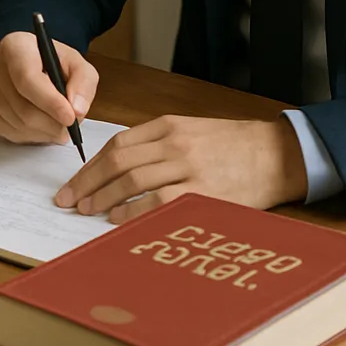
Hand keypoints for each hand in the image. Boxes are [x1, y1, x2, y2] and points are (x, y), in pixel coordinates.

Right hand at [0, 31, 98, 143]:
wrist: (33, 66)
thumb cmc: (54, 63)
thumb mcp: (77, 63)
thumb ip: (83, 82)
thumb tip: (77, 109)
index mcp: (15, 46)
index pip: (27, 77)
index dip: (49, 101)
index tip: (70, 117)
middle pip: (23, 106)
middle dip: (52, 122)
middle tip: (70, 126)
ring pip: (18, 123)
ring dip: (45, 131)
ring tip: (58, 124)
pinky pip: (10, 132)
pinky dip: (32, 135)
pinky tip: (42, 125)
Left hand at [55, 115, 308, 223]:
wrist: (277, 152)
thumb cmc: (230, 143)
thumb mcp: (188, 130)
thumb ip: (154, 143)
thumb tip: (115, 166)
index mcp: (166, 125)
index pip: (116, 145)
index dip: (90, 165)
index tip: (73, 182)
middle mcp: (173, 143)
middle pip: (118, 162)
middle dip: (88, 182)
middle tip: (68, 199)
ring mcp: (188, 167)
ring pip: (133, 181)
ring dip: (104, 198)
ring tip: (86, 210)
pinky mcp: (204, 191)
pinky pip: (160, 202)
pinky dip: (134, 211)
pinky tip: (118, 219)